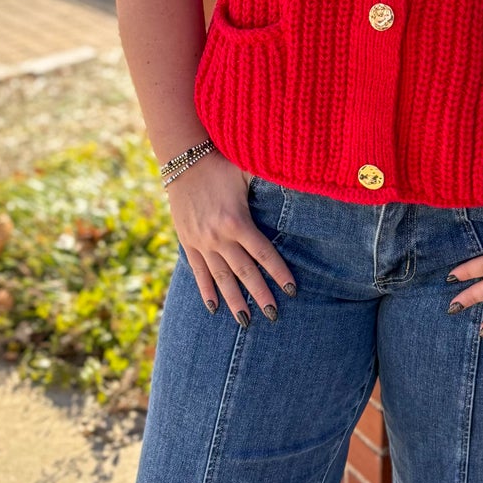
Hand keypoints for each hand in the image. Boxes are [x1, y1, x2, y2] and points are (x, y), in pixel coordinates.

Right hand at [165, 159, 295, 326]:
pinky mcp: (187, 242)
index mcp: (237, 221)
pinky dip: (206, 290)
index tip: (292, 290)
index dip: (278, 272)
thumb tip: (300, 179)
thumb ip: (271, 179)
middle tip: (274, 315)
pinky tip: (213, 308)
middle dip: (260, 295)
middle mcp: (219, 237)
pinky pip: (198, 271)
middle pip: (244, 272)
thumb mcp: (248, 170)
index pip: (263, 253)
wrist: (182, 161)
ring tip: (246, 321)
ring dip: (234, 300)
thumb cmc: (221, 164)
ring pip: (220, 278)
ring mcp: (201, 242)